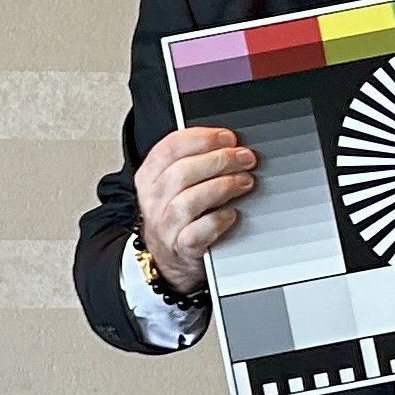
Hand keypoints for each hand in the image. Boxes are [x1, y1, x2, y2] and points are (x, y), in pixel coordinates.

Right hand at [133, 127, 256, 292]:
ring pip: (188, 201)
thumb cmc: (179, 212)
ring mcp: (165, 226)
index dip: (202, 138)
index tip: (228, 137)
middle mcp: (153, 200)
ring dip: (222, 186)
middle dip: (219, 159)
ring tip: (244, 181)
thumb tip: (230, 143)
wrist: (169, 257)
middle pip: (181, 172)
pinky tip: (232, 212)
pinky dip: (218, 220)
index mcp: (150, 176)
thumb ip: (195, 159)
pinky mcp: (181, 248)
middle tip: (245, 158)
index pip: (169, 148)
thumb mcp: (175, 182)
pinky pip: (198, 232)